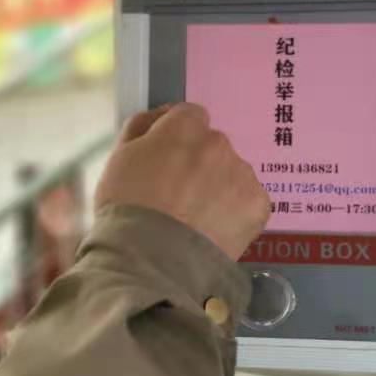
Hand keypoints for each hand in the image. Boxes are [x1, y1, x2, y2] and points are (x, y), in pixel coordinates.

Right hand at [95, 104, 270, 260]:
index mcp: (184, 127)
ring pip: (231, 173)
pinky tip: (212, 230)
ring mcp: (241, 174)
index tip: (166, 159)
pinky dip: (234, 213)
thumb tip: (159, 117)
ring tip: (193, 219)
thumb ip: (141, 128)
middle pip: (212, 146)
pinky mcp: (257, 205)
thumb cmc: (127, 208)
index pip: (189, 116)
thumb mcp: (118, 159)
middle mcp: (218, 144)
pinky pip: (248, 202)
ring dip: (218, 187)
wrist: (152, 259)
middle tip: (176, 196)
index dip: (176, 138)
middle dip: (199, 163)